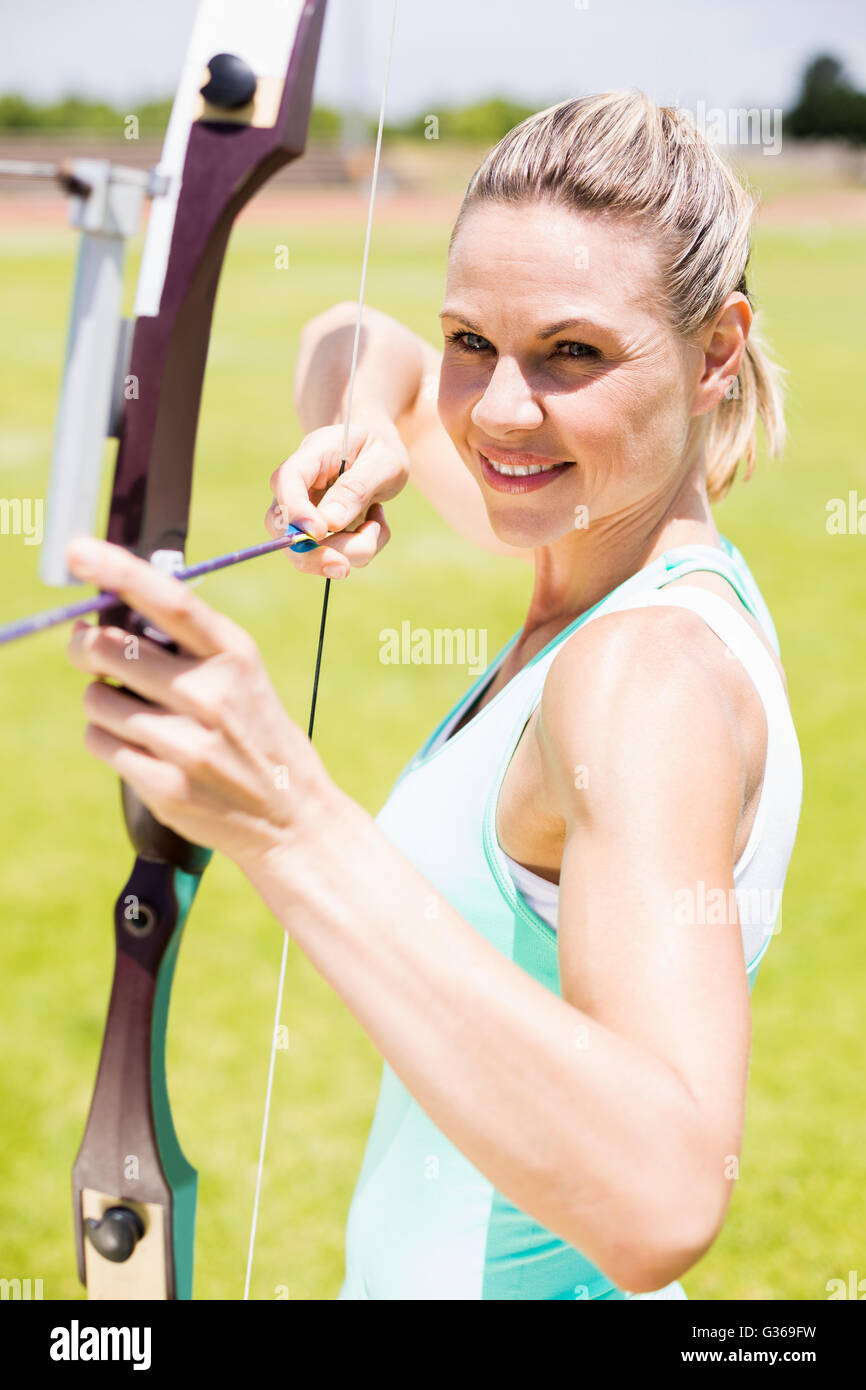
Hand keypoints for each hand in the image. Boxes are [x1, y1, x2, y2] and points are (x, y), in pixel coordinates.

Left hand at [66, 538, 334, 873]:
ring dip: (102, 701)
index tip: (78, 551)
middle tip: (89, 651)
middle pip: (109, 648)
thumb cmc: (256, 734)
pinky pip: (99, 742)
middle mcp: (212, 695)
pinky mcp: (166, 785)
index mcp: (235, 655)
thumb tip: (109, 613)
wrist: (292, 816)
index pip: (170, 600)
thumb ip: (188, 644)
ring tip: (134, 713)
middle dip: (85, 647)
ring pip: (96, 698)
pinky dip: (106, 739)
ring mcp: (188, 743)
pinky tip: (140, 746)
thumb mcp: (242, 676)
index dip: (118, 570)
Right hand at [266, 419, 408, 578]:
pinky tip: (374, 523)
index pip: (287, 480)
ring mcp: (303, 512)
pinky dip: (361, 550)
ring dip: (352, 549)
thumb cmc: (380, 449)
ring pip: (309, 550)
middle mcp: (298, 485)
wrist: (378, 452)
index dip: (296, 510)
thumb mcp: (383, 462)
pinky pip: (334, 556)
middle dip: (314, 554)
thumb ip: (357, 488)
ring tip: (378, 521)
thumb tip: (329, 523)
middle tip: (344, 567)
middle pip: (282, 527)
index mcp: (312, 454)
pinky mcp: (317, 533)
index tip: (319, 531)